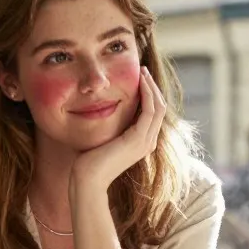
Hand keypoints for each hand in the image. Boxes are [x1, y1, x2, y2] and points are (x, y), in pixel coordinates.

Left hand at [71, 67, 165, 192]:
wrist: (88, 179)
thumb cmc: (89, 161)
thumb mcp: (103, 138)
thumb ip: (110, 126)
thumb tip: (101, 111)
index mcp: (141, 142)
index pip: (152, 113)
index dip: (149, 94)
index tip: (139, 78)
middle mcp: (148, 142)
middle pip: (160, 108)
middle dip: (153, 87)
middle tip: (143, 70)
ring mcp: (145, 141)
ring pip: (159, 106)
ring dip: (152, 86)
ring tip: (143, 71)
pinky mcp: (138, 139)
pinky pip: (150, 110)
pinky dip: (148, 94)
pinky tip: (140, 81)